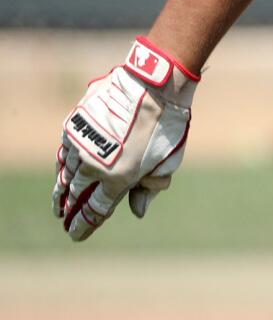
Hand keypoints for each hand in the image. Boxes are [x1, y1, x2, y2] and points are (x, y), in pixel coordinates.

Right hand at [53, 37, 198, 240]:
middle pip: (76, 194)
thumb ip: (149, 188)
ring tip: (58, 201)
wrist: (154, 85)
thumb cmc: (167, 124)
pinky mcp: (75, 124)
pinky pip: (65, 150)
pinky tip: (62, 170)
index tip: (75, 235)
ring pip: (66, 173)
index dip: (83, 225)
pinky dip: (63, 163)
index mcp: (118, 178)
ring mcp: (82, 144)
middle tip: (64, 218)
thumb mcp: (167, 161)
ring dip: (61, 188)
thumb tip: (137, 211)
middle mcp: (94, 165)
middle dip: (70, 209)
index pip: (95, 211)